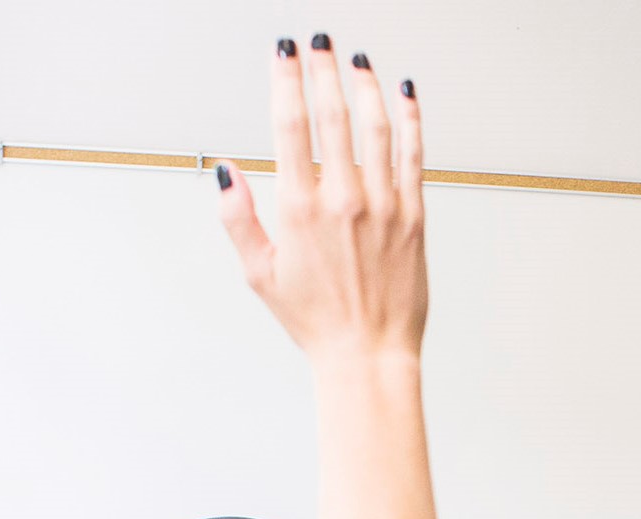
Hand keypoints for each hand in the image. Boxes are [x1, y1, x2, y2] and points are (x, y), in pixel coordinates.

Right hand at [216, 40, 425, 361]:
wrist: (368, 354)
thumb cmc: (316, 322)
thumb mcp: (260, 276)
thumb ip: (238, 220)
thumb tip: (227, 174)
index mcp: (301, 211)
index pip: (291, 126)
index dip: (287, 81)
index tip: (284, 54)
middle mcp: (343, 201)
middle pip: (333, 114)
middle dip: (323, 69)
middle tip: (318, 42)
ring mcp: (383, 206)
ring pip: (376, 126)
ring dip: (366, 85)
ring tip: (356, 60)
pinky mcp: (413, 216)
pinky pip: (413, 154)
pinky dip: (410, 119)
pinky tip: (404, 95)